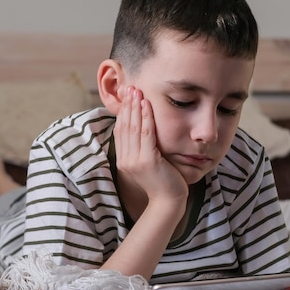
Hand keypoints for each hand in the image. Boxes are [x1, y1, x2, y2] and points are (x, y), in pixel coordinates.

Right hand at [114, 86, 187, 207]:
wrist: (169, 201)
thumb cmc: (163, 181)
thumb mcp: (149, 163)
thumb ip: (143, 149)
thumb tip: (144, 131)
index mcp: (123, 160)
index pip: (120, 131)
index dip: (123, 113)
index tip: (126, 97)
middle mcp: (125, 160)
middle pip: (124, 127)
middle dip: (127, 106)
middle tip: (129, 87)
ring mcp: (135, 161)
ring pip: (133, 128)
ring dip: (135, 108)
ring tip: (137, 91)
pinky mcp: (147, 161)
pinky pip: (146, 135)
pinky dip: (146, 118)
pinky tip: (147, 105)